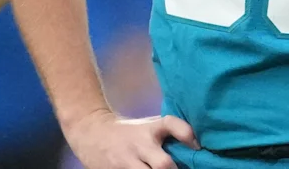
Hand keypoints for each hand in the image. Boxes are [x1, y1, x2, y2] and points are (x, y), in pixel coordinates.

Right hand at [66, 109, 198, 168]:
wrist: (91, 133)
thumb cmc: (128, 133)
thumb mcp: (146, 127)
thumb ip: (166, 136)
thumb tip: (194, 150)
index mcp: (150, 129)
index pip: (170, 124)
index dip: (186, 133)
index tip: (197, 146)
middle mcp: (139, 144)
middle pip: (162, 164)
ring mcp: (126, 161)